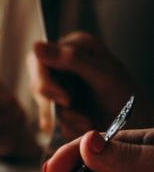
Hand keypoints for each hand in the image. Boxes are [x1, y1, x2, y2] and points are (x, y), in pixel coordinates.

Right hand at [29, 32, 144, 139]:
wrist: (137, 124)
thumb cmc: (126, 96)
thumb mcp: (101, 74)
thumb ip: (70, 59)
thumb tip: (35, 46)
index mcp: (74, 46)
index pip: (39, 58)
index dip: (44, 79)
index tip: (62, 98)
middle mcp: (65, 63)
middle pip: (37, 81)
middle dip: (54, 102)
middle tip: (76, 113)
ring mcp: (62, 86)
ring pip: (44, 103)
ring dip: (66, 117)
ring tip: (88, 122)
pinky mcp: (60, 106)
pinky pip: (50, 118)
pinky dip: (66, 125)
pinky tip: (85, 125)